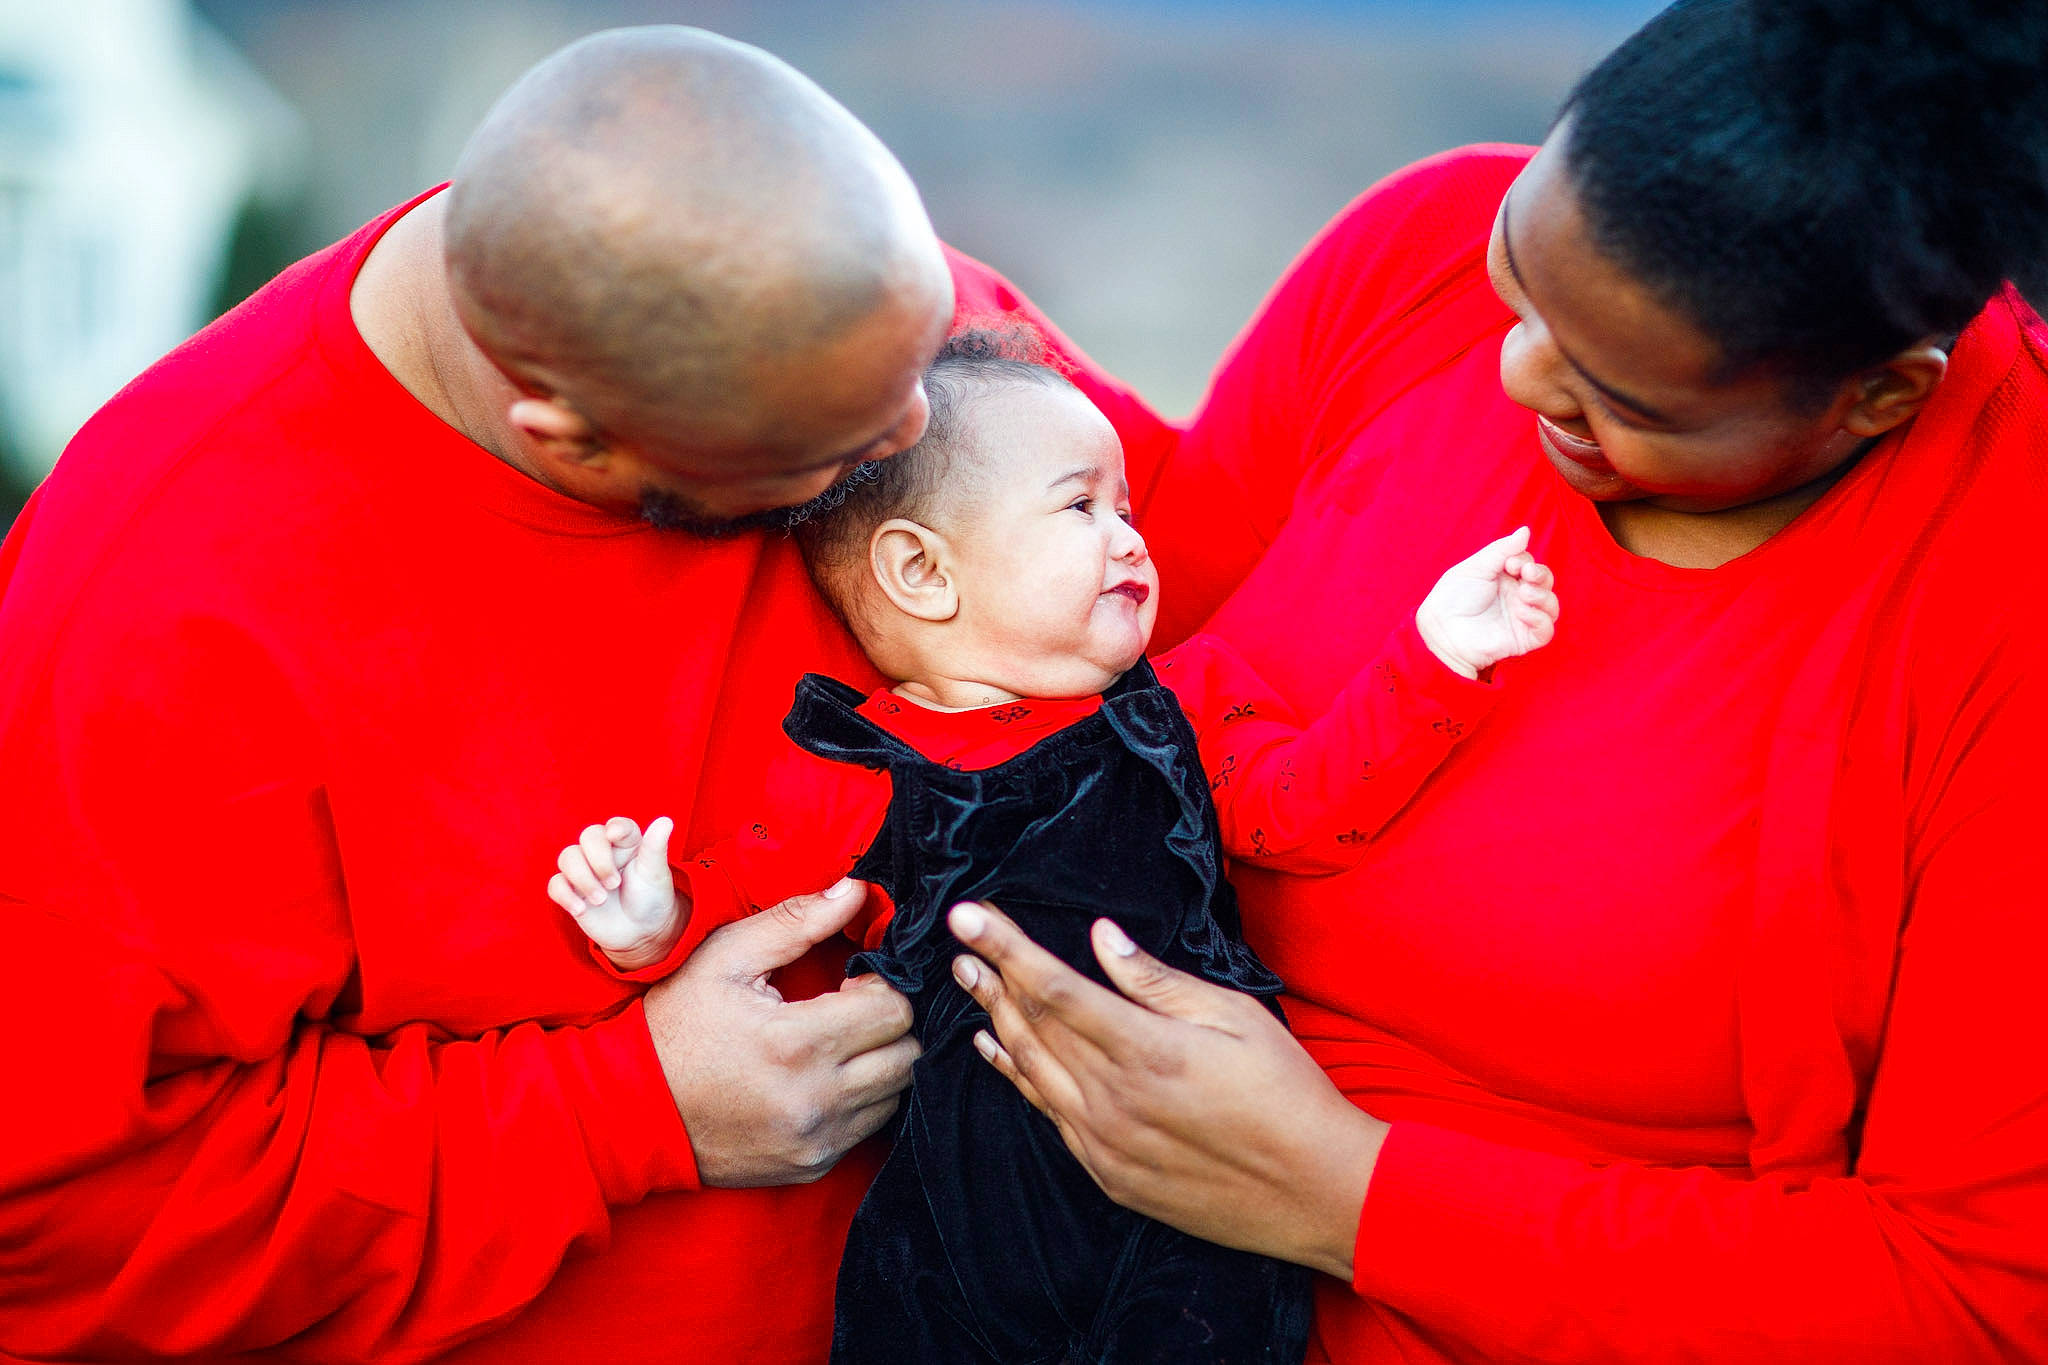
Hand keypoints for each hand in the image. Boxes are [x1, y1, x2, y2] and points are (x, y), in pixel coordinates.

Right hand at [548, 815, 678, 970]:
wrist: (641, 932)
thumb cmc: (651, 897)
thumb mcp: (656, 874)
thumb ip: (656, 847)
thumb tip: (666, 821)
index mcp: (627, 843)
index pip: (617, 826)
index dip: (615, 828)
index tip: (615, 835)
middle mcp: (603, 852)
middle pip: (588, 836)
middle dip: (599, 860)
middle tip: (614, 884)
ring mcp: (585, 870)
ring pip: (567, 857)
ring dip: (583, 879)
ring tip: (601, 900)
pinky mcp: (571, 891)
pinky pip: (555, 884)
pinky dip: (565, 895)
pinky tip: (582, 909)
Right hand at [644, 879, 918, 1186]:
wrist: (633, 1110)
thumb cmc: (677, 1025)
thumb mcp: (725, 958)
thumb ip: (796, 921)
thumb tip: (856, 890)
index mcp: (796, 1043)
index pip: (895, 1010)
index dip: (882, 985)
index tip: (852, 980)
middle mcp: (815, 1100)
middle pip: (908, 1055)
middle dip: (891, 1023)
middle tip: (851, 1008)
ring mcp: (817, 1140)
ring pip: (898, 1093)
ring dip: (882, 1062)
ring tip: (839, 1042)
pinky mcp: (813, 1165)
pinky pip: (871, 1128)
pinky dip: (863, 1099)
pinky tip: (825, 1077)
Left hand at [947, 901, 1384, 1279]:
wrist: (1318, 1194)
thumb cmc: (1288, 1094)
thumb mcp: (1236, 1017)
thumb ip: (1158, 980)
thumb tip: (1101, 939)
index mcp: (1146, 1051)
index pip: (1055, 987)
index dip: (1006, 947)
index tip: (968, 915)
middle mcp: (1113, 1101)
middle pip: (1031, 1027)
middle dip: (992, 978)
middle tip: (960, 943)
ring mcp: (1105, 1144)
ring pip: (1031, 1071)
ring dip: (995, 1022)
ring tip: (968, 983)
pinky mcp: (1109, 1175)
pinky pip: (1047, 1115)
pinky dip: (1016, 1077)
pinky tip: (999, 1053)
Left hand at [1414, 526, 1559, 677]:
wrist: (1441, 627)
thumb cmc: (1453, 596)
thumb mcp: (1476, 567)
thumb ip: (1501, 549)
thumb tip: (1525, 531)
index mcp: (1506, 577)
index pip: (1529, 564)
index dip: (1525, 561)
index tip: (1509, 564)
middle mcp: (1517, 596)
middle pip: (1545, 581)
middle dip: (1540, 574)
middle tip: (1525, 573)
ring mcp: (1521, 617)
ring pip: (1551, 604)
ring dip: (1543, 595)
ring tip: (1524, 593)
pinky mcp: (1523, 638)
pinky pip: (1545, 629)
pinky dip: (1539, 618)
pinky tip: (1522, 612)